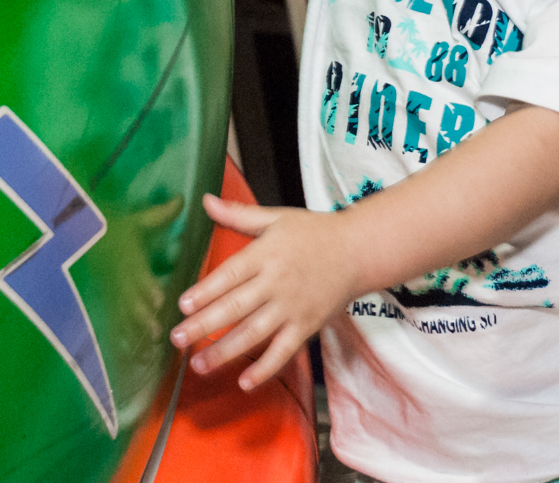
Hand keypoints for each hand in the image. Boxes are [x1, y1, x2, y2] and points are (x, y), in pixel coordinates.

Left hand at [170, 195, 359, 389]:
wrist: (357, 251)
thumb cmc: (314, 232)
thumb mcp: (276, 217)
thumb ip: (238, 214)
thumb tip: (206, 201)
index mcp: (267, 253)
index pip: (231, 274)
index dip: (206, 290)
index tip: (183, 305)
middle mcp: (277, 282)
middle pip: (236, 306)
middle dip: (204, 324)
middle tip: (177, 339)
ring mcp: (292, 307)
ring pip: (254, 333)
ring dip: (225, 351)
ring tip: (198, 364)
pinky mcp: (307, 326)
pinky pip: (283, 351)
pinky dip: (265, 368)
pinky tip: (244, 381)